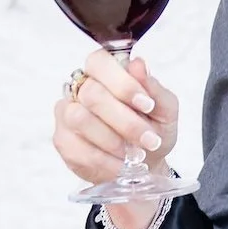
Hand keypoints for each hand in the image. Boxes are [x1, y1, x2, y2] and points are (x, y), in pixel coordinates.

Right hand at [53, 49, 179, 203]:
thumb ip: (154, 88)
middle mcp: (80, 89)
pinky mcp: (62, 140)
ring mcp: (67, 113)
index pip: (99, 62)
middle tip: (149, 140)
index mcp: (105, 73)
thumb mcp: (165, 110)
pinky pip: (77, 148)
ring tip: (135, 154)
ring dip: (113, 141)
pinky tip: (121, 165)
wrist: (147, 161)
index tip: (147, 105)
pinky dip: (105, 161)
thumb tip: (138, 65)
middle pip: (92, 94)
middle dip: (125, 121)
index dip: (122, 83)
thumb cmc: (153, 128)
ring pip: (80, 119)